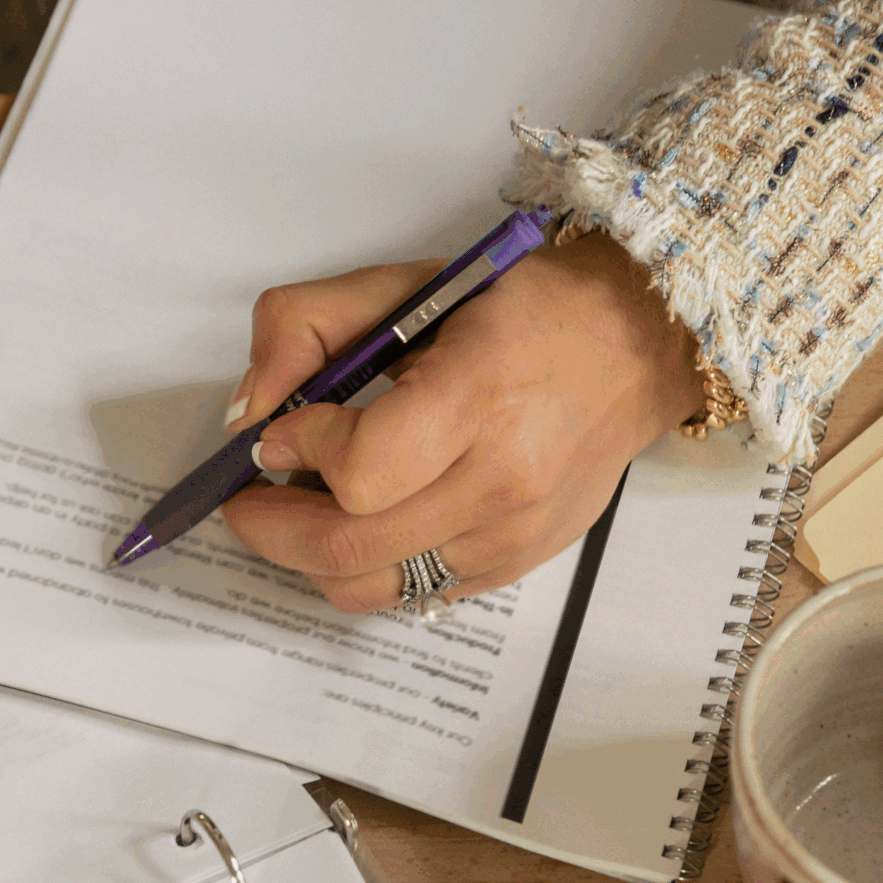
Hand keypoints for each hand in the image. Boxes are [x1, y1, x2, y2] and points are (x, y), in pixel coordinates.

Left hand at [217, 232, 704, 610]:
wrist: (634, 344)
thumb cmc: (520, 310)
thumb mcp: (405, 286)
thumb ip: (305, 326)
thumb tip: (248, 412)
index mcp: (482, 398)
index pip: (359, 471)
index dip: (299, 452)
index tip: (281, 432)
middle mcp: (504, 482)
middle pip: (348, 547)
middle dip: (271, 526)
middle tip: (247, 497)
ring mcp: (512, 536)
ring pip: (368, 587)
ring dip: (306, 556)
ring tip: (296, 512)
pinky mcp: (513, 565)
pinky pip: (409, 595)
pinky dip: (361, 569)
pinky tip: (356, 523)